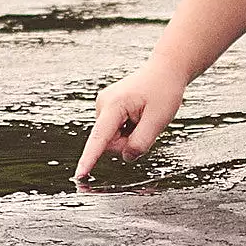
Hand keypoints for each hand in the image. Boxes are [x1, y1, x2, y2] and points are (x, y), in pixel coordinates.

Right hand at [72, 59, 186, 179]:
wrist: (165, 70)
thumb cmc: (164, 90)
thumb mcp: (159, 120)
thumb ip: (141, 142)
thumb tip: (127, 157)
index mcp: (115, 105)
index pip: (100, 138)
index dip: (89, 159)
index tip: (79, 175)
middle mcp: (104, 104)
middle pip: (109, 143)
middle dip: (128, 142)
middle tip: (147, 125)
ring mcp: (104, 106)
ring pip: (112, 139)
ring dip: (130, 136)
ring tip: (144, 117)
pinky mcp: (108, 109)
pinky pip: (115, 132)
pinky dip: (129, 130)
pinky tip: (139, 116)